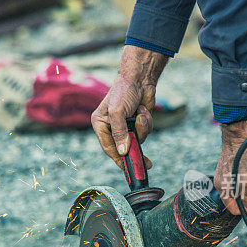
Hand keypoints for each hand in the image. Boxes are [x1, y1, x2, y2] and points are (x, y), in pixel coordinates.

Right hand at [91, 46, 167, 169]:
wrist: (140, 77)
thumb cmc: (124, 91)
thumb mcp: (118, 112)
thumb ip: (119, 132)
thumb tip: (122, 152)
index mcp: (100, 124)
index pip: (108, 147)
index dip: (118, 159)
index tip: (128, 168)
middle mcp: (111, 127)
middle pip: (123, 147)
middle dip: (135, 149)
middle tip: (146, 163)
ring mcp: (125, 126)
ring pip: (137, 139)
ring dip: (142, 128)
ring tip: (140, 113)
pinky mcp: (137, 123)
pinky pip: (144, 131)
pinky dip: (146, 122)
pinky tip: (143, 110)